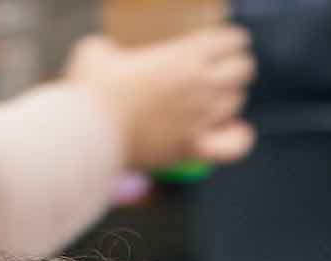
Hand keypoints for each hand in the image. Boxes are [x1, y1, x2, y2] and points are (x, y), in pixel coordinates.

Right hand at [65, 27, 256, 170]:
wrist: (88, 135)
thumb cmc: (90, 90)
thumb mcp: (97, 51)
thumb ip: (112, 49)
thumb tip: (109, 56)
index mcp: (185, 56)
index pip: (230, 42)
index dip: (232, 39)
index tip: (228, 41)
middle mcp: (200, 86)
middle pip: (242, 70)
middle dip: (237, 65)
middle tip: (227, 67)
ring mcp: (200, 119)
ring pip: (237, 102)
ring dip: (231, 96)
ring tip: (221, 95)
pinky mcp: (192, 149)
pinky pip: (234, 146)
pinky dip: (240, 137)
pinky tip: (238, 130)